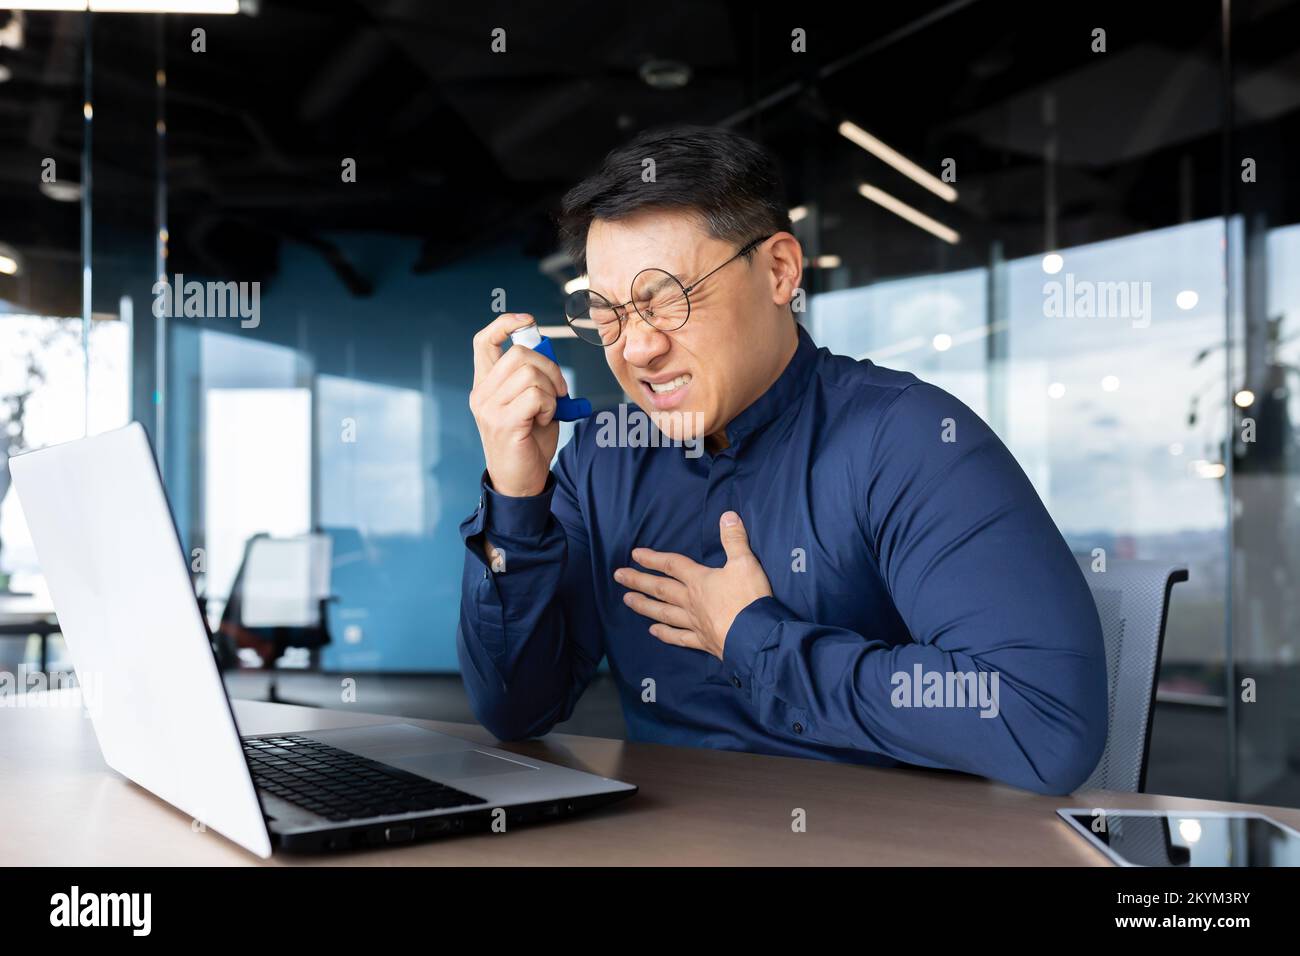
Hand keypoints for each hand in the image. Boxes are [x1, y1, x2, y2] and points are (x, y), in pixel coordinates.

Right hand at [470, 313, 568, 497]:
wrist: (521, 483)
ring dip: (551, 390)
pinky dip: (549, 404)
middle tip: (559, 391)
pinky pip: (535, 395)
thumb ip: (534, 377)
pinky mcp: (503, 422)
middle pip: (519, 353)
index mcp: (484, 386)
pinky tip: (545, 419)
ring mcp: (488, 408)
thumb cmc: (529, 442)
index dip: (504, 324)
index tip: (528, 321)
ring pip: (530, 373)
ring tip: (548, 410)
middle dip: (550, 367)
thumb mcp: (531, 403)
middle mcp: (481, 394)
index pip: (483, 341)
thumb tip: (546, 348)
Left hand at [614, 512, 771, 659]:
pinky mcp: (702, 641)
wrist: (756, 637)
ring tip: (627, 601)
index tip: (635, 554)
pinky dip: (665, 634)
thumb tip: (727, 515)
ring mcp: (694, 623)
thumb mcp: (745, 563)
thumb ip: (735, 539)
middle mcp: (691, 601)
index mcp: (699, 580)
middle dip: (638, 581)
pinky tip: (653, 632)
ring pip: (664, 612)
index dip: (653, 558)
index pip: (672, 565)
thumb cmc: (749, 599)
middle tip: (618, 576)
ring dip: (644, 606)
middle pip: (660, 589)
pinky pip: (679, 637)